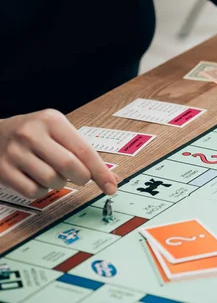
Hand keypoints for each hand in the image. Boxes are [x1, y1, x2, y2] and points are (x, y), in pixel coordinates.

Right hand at [0, 110, 117, 198]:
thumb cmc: (35, 133)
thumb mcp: (58, 130)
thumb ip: (83, 151)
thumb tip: (111, 179)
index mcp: (52, 120)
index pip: (84, 150)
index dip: (100, 172)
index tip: (111, 186)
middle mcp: (32, 134)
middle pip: (69, 166)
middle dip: (82, 177)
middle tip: (81, 177)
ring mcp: (15, 152)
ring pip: (52, 180)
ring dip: (60, 183)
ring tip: (54, 172)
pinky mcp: (3, 170)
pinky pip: (33, 191)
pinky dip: (42, 190)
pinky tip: (38, 178)